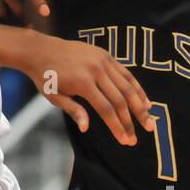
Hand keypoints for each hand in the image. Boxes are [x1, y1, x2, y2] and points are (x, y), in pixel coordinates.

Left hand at [20, 32, 153, 144]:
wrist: (40, 49)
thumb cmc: (45, 77)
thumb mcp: (54, 97)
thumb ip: (73, 111)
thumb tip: (86, 128)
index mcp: (83, 82)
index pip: (105, 109)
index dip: (117, 126)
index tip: (125, 141)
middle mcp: (96, 70)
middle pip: (120, 99)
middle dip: (131, 120)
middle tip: (138, 137)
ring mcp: (102, 60)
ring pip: (127, 86)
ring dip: (140, 105)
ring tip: (148, 122)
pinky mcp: (105, 55)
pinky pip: (125, 73)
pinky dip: (137, 88)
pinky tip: (145, 101)